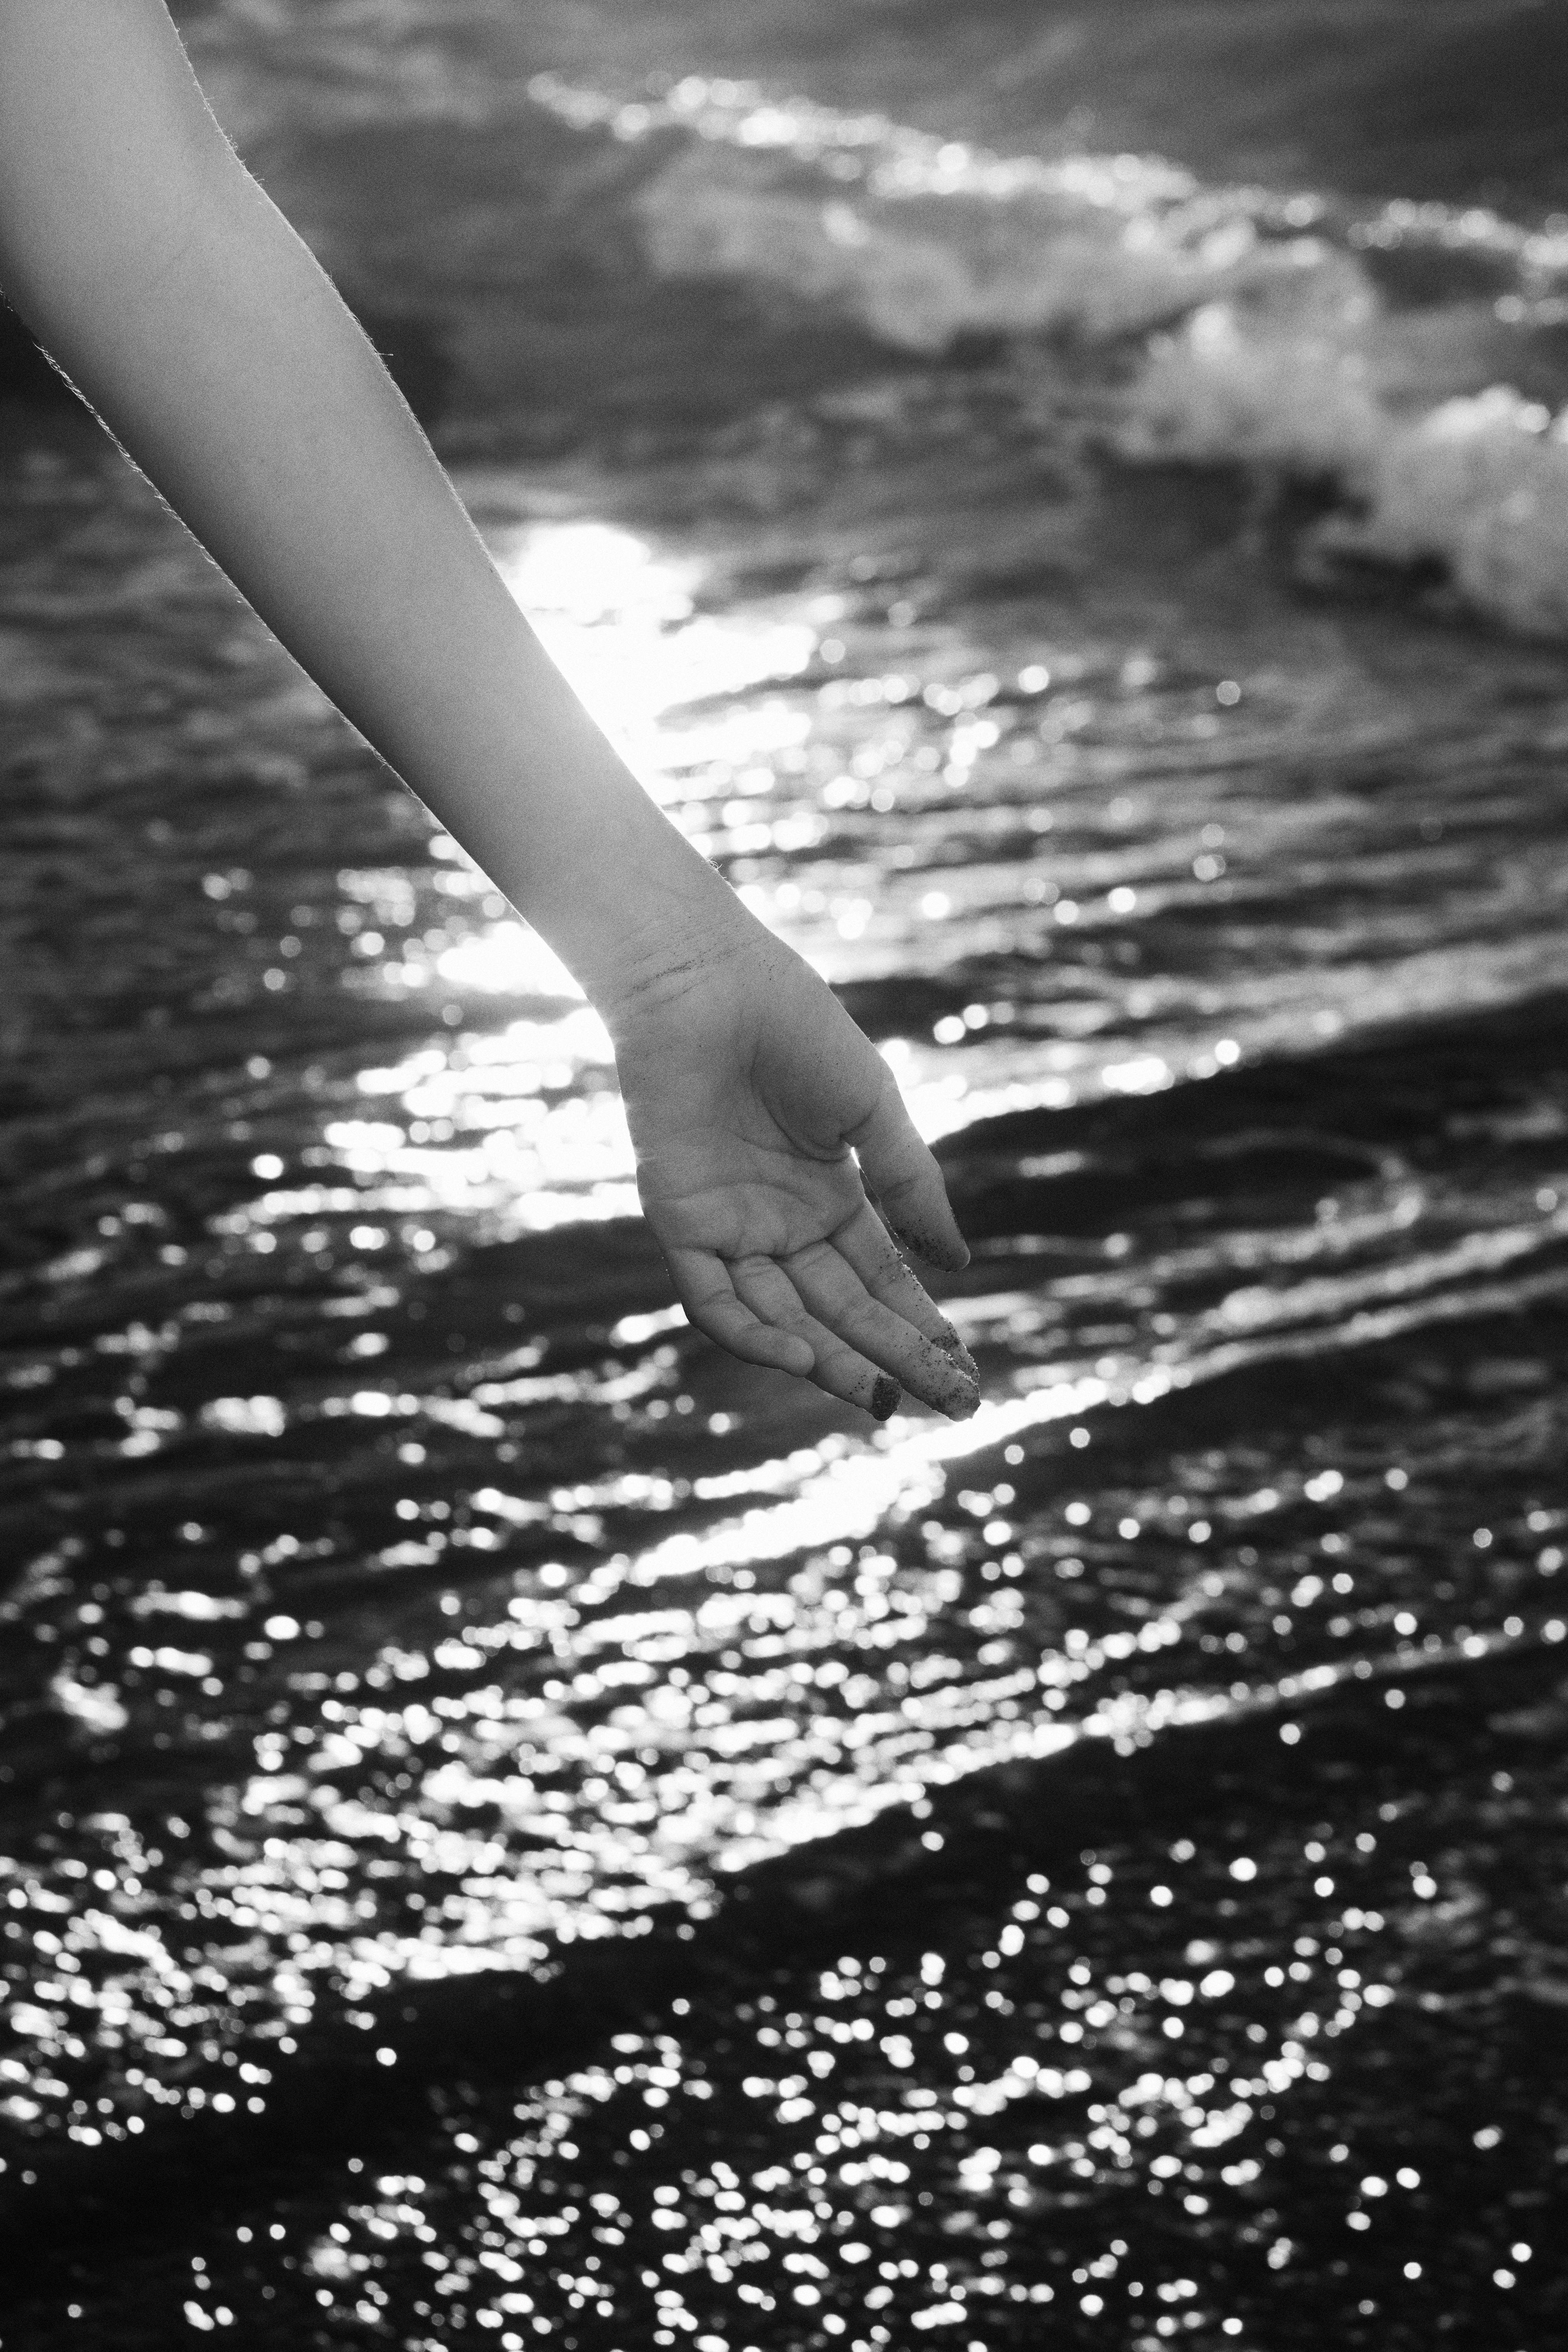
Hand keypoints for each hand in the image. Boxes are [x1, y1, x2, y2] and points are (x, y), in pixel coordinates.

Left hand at [609, 920, 979, 1420]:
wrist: (710, 983)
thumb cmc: (795, 1027)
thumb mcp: (871, 1111)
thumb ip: (909, 1185)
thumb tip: (956, 1264)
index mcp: (831, 1197)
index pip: (883, 1280)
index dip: (922, 1326)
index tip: (964, 1373)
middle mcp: (782, 1223)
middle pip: (842, 1309)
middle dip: (893, 1357)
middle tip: (947, 1404)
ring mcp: (732, 1226)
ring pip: (784, 1315)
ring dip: (831, 1360)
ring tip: (880, 1397)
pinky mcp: (680, 1220)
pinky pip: (714, 1297)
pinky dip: (754, 1333)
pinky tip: (802, 1358)